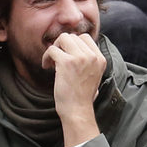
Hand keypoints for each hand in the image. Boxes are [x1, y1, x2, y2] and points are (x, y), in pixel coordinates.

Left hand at [42, 32, 104, 146]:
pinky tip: (46, 66)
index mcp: (100, 58)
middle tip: (56, 59)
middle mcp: (92, 56)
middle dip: (62, 45)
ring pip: (63, 38)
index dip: (72, 44)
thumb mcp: (93, 75)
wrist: (77, 110)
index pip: (85, 38)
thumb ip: (88, 61)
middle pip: (73, 36)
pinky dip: (46, 56)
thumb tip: (75, 47)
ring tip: (51, 62)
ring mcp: (80, 58)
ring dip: (54, 48)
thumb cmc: (81, 97)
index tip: (65, 55)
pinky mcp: (66, 63)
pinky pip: (52, 49)